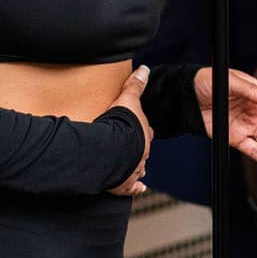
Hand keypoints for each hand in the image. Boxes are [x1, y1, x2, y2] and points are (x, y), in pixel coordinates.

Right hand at [105, 66, 152, 195]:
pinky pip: (133, 187)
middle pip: (142, 148)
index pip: (145, 130)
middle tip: (132, 144)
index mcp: (142, 133)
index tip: (139, 128)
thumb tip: (144, 70)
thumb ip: (135, 85)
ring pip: (138, 166)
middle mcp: (141, 152)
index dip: (142, 129)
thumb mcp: (128, 99)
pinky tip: (140, 188)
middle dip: (138, 146)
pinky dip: (136, 187)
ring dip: (135, 164)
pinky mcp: (125, 183)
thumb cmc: (119, 125)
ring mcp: (134, 167)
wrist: (110, 150)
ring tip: (132, 163)